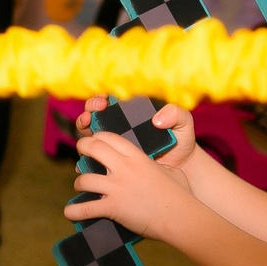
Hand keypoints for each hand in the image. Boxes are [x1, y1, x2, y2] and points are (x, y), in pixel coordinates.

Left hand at [64, 127, 190, 236]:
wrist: (181, 217)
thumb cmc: (181, 194)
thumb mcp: (171, 171)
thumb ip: (158, 166)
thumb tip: (157, 167)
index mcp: (137, 156)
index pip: (109, 137)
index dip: (97, 137)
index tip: (94, 143)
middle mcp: (124, 167)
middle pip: (92, 148)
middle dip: (82, 148)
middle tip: (80, 155)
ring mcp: (117, 187)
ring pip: (84, 178)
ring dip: (79, 182)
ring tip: (80, 187)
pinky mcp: (113, 207)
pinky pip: (86, 207)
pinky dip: (74, 211)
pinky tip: (69, 212)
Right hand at [78, 98, 198, 170]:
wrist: (180, 168)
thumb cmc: (181, 141)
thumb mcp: (183, 123)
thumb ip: (176, 114)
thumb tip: (157, 119)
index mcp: (132, 112)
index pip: (110, 100)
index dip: (102, 97)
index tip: (105, 100)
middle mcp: (119, 126)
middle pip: (94, 113)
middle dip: (89, 109)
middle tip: (93, 112)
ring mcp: (114, 144)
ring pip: (90, 133)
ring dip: (83, 126)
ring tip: (87, 124)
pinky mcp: (112, 161)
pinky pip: (94, 156)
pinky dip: (86, 152)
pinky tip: (88, 150)